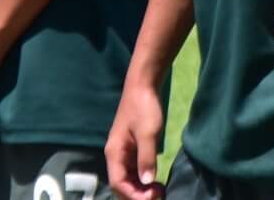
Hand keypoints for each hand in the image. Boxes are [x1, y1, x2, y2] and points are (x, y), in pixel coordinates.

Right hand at [104, 78, 166, 198]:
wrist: (143, 86)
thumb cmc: (143, 107)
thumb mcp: (148, 133)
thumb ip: (146, 158)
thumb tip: (146, 183)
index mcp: (114, 152)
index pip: (118, 183)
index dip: (134, 195)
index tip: (153, 196)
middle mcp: (116, 155)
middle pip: (121, 184)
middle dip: (137, 194)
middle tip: (159, 194)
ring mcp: (123, 152)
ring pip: (128, 179)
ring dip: (141, 189)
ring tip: (159, 190)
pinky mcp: (132, 149)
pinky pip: (134, 171)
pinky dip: (143, 180)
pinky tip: (155, 180)